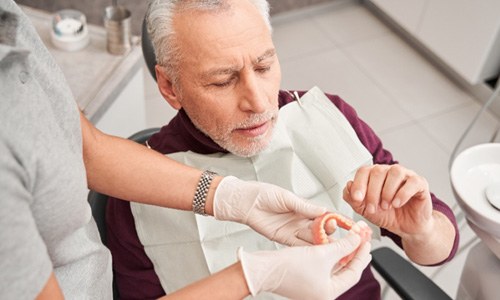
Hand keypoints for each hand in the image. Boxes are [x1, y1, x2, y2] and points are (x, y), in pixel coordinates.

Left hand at [213, 176, 326, 245]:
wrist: (245, 202)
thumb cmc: (263, 194)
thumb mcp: (286, 198)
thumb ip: (304, 206)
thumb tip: (323, 210)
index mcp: (303, 207)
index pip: (324, 214)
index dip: (335, 218)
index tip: (346, 222)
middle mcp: (300, 220)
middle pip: (320, 228)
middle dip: (328, 230)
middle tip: (333, 230)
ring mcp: (293, 230)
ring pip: (311, 238)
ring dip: (320, 242)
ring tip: (329, 244)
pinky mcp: (284, 239)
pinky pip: (298, 245)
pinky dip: (307, 249)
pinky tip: (316, 251)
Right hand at [238, 234, 371, 299]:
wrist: (262, 269)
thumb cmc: (288, 266)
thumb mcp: (322, 253)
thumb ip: (344, 246)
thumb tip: (358, 239)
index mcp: (329, 294)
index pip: (353, 273)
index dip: (361, 254)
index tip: (366, 241)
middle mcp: (322, 293)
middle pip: (345, 271)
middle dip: (354, 254)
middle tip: (362, 240)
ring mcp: (313, 287)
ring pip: (334, 268)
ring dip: (342, 252)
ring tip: (351, 239)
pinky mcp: (305, 279)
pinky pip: (323, 267)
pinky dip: (330, 255)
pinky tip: (334, 244)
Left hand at [343, 164, 432, 237]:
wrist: (406, 227)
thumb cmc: (387, 215)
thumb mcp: (365, 210)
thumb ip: (353, 199)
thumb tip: (348, 185)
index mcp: (375, 175)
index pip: (364, 171)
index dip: (359, 184)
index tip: (357, 198)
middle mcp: (389, 172)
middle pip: (378, 171)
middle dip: (372, 192)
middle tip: (373, 208)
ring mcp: (406, 176)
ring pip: (395, 172)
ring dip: (387, 191)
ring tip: (386, 206)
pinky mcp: (420, 184)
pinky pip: (412, 182)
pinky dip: (402, 194)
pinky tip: (397, 204)